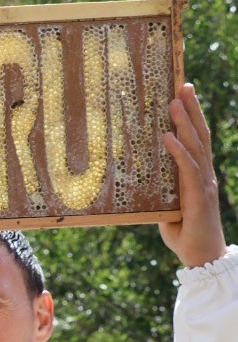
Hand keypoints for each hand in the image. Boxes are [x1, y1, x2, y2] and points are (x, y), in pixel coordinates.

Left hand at [159, 83, 226, 267]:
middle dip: (191, 109)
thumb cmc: (184, 233)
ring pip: (195, 146)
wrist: (201, 256)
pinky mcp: (199, 196)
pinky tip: (168, 136)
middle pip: (199, 135)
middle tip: (183, 85)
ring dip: (184, 122)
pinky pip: (188, 169)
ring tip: (175, 101)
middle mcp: (203, 175)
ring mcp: (204, 184)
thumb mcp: (166, 208)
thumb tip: (137, 182)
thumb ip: (158, 192)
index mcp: (196, 175)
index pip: (195, 140)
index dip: (190, 118)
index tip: (182, 95)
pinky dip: (178, 151)